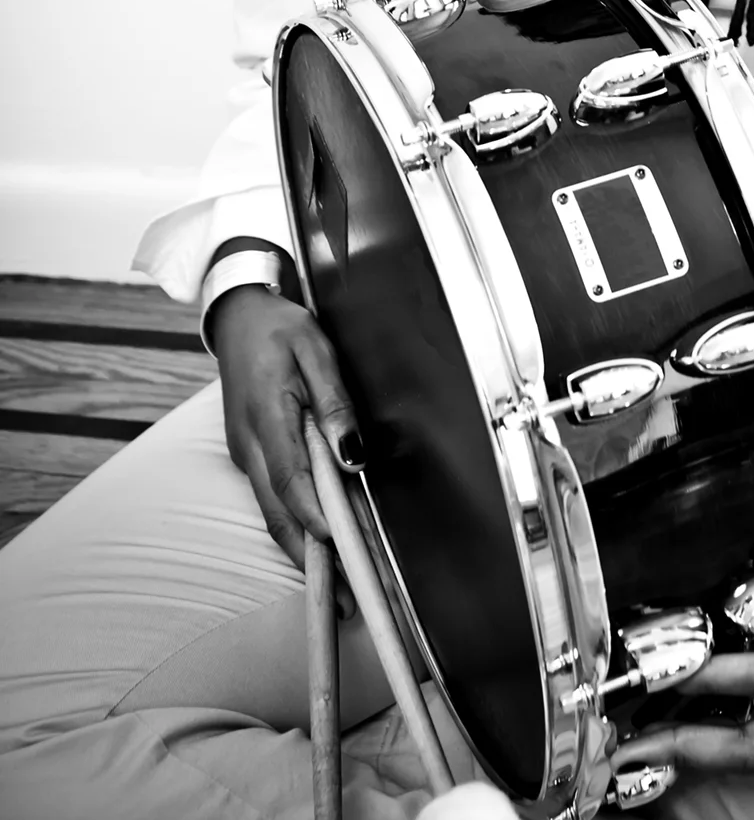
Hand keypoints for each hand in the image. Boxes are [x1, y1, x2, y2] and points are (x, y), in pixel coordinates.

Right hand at [212, 287, 365, 602]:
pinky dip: (297, 526)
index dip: (317, 519)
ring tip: (340, 588)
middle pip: (278, 513)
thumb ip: (334, 402)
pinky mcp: (250, 455)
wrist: (237, 317)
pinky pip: (273, 498)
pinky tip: (322, 544)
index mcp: (264, 418)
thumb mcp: (316, 349)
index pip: (291, 481)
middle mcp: (248, 446)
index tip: (343, 550)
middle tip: (347, 599)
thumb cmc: (280, 328)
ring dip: (304, 551)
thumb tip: (352, 455)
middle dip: (312, 559)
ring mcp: (245, 454)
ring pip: (273, 512)